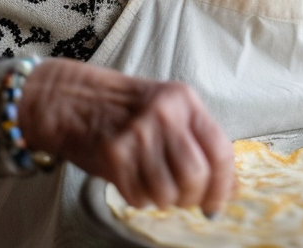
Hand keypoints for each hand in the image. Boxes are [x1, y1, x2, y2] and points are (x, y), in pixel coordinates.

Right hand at [18, 59, 236, 213]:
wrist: (73, 100)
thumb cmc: (125, 108)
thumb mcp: (169, 110)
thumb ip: (199, 143)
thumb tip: (229, 188)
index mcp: (184, 100)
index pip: (220, 150)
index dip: (223, 184)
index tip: (218, 201)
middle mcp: (164, 114)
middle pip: (196, 175)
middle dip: (193, 198)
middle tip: (185, 198)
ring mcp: (137, 133)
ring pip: (168, 192)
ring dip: (165, 200)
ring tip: (156, 186)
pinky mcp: (113, 154)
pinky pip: (140, 196)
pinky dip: (141, 199)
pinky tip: (134, 181)